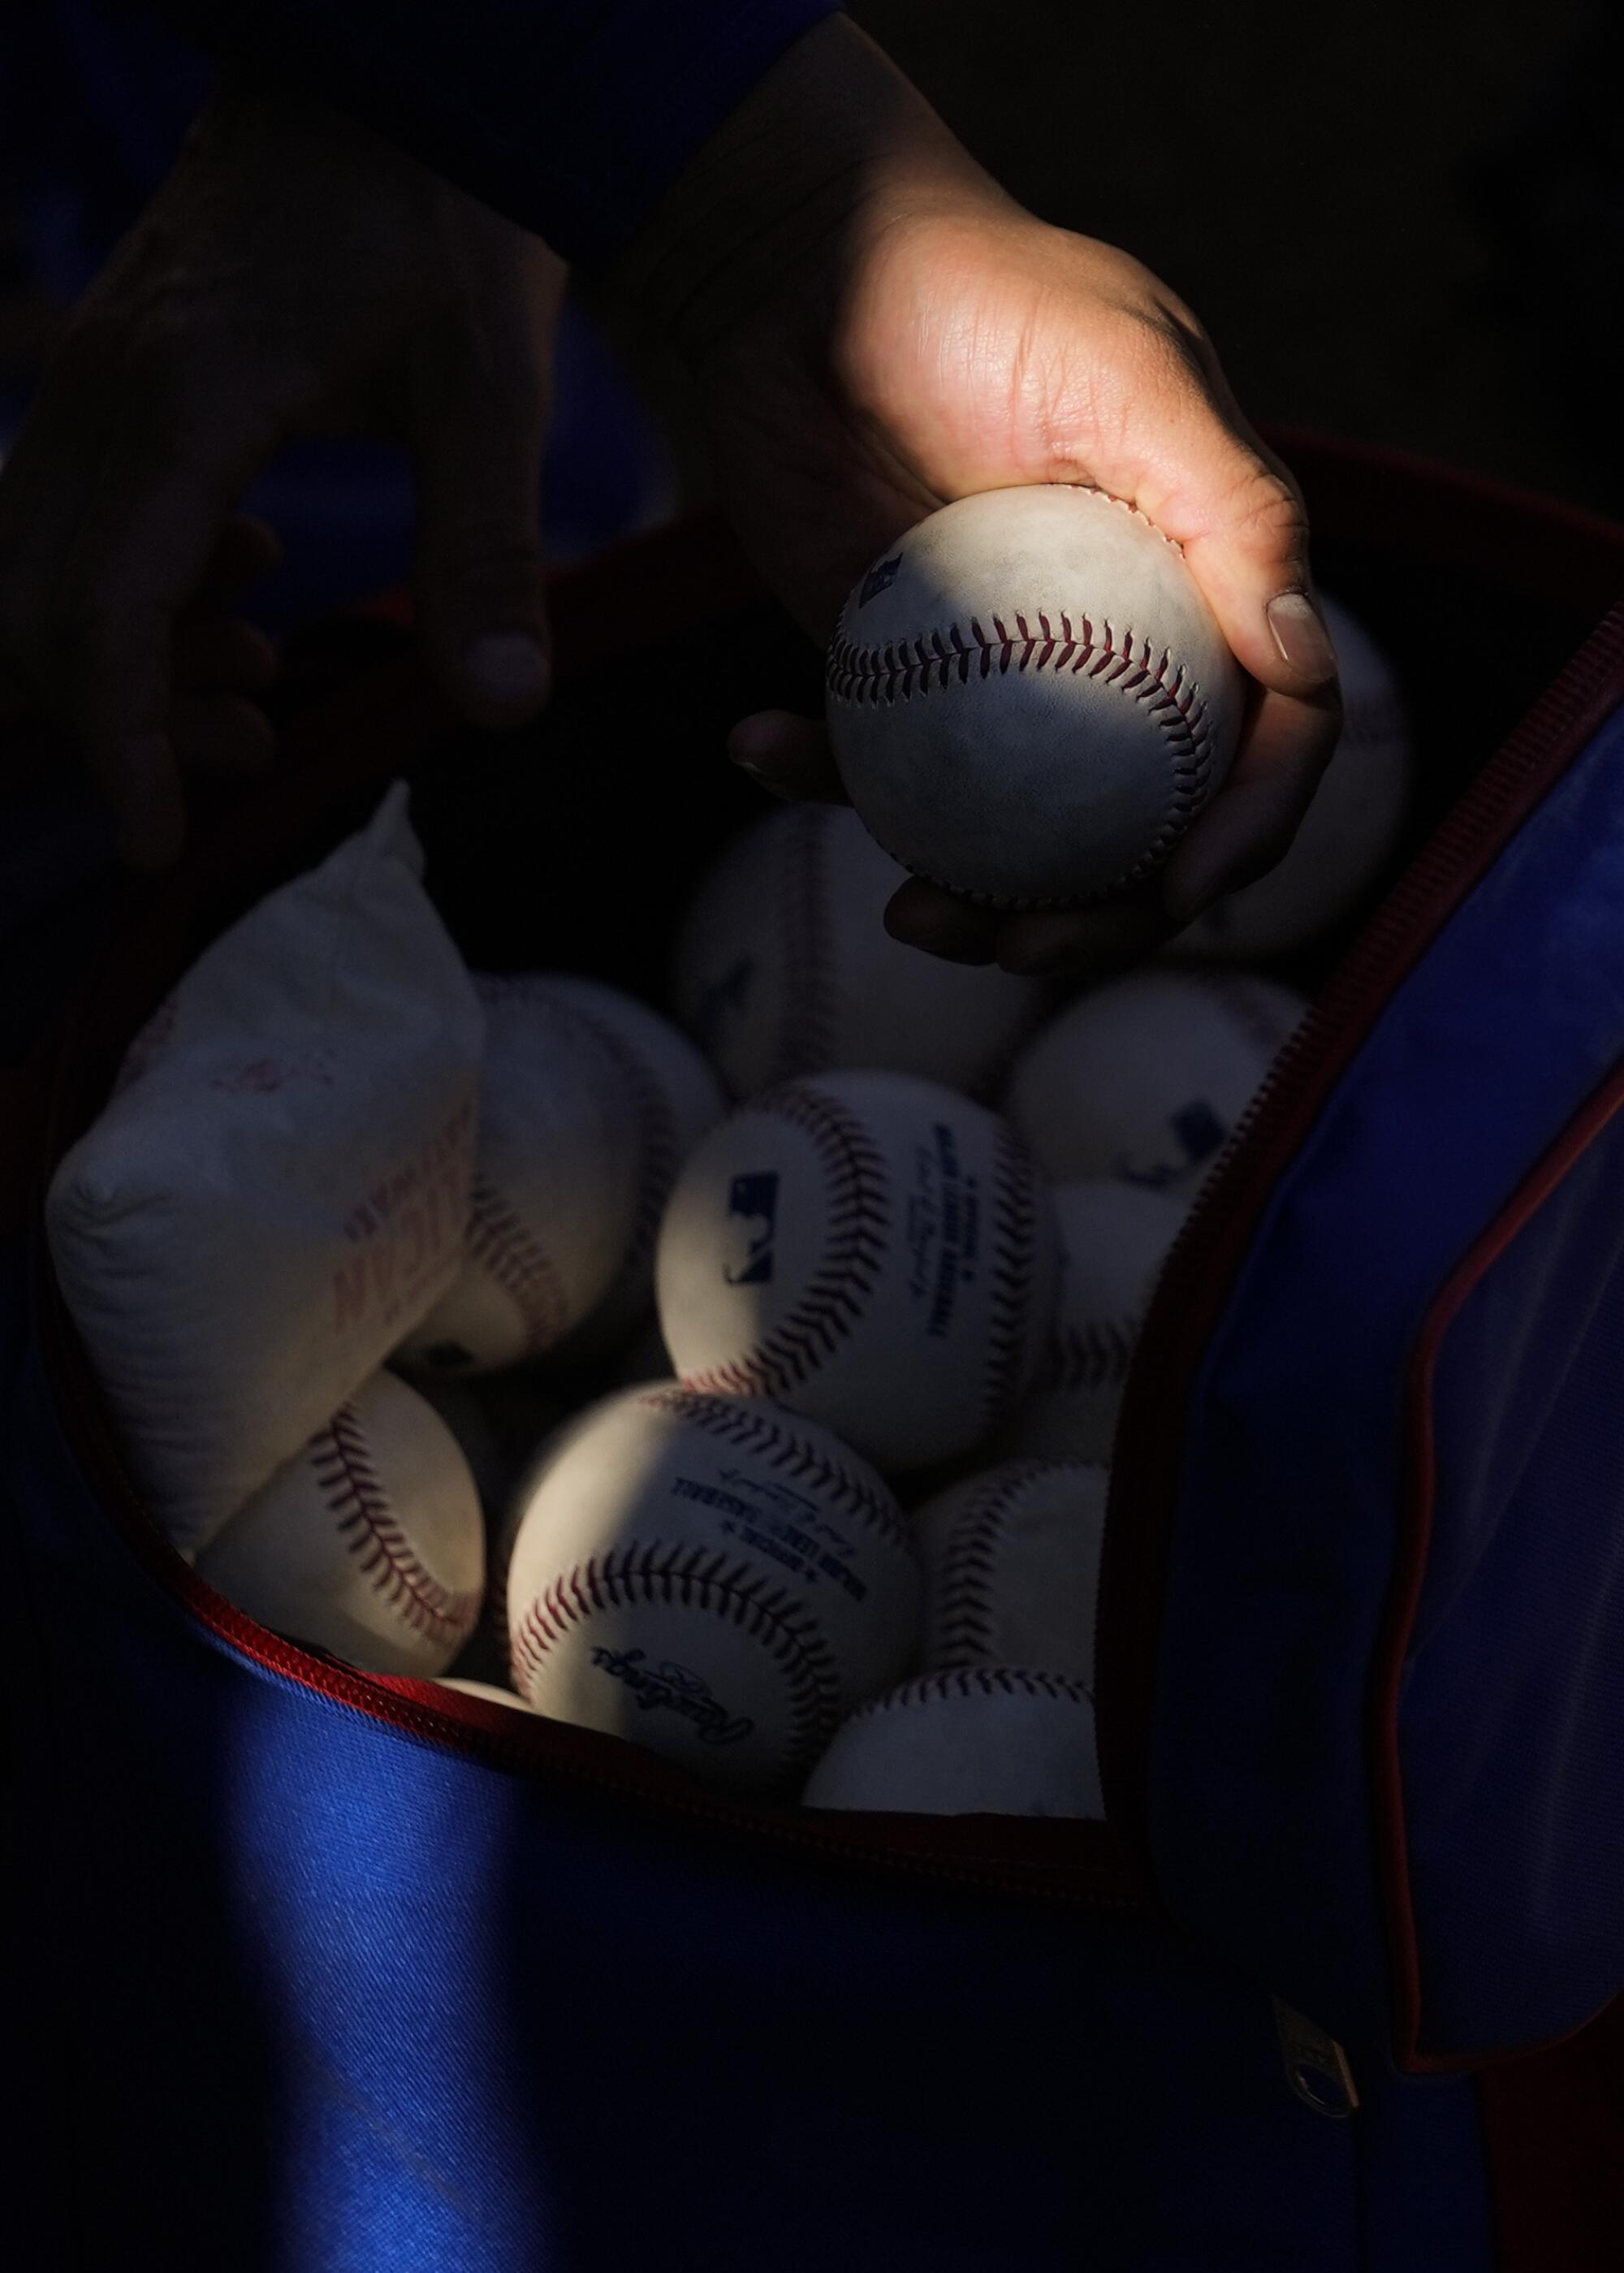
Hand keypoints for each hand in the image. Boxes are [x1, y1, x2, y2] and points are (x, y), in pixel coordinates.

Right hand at [0, 75, 562, 868]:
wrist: (393, 66)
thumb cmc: (446, 205)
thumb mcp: (494, 383)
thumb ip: (488, 547)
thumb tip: (501, 705)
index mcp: (184, 403)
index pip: (98, 617)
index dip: (118, 746)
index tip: (158, 841)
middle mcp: (109, 392)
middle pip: (31, 606)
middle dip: (112, 715)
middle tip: (243, 754)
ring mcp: (102, 376)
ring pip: (42, 563)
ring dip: (129, 657)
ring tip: (262, 683)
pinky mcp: (124, 370)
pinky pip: (81, 512)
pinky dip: (140, 586)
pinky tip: (251, 587)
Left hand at [616, 20, 1341, 977]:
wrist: (803, 266)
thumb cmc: (982, 292)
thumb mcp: (1129, 371)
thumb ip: (1234, 506)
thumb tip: (1304, 660)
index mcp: (1208, 584)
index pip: (1269, 736)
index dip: (1245, 831)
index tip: (1179, 891)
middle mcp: (1122, 644)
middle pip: (1148, 826)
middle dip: (1101, 915)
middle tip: (1016, 945)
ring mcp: (1006, 674)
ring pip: (1016, 834)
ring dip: (972, 900)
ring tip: (905, 912)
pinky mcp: (893, 677)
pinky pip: (875, 769)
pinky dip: (816, 779)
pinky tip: (756, 741)